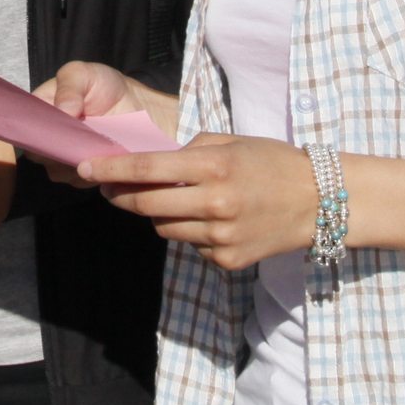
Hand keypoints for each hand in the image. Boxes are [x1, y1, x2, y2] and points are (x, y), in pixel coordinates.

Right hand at [32, 62, 179, 182]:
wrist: (138, 106)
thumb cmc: (105, 85)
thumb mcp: (84, 73)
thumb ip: (69, 86)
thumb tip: (64, 110)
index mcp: (39, 111)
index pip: (24, 127)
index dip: (33, 130)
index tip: (54, 128)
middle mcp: (47, 138)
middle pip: (37, 153)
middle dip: (56, 149)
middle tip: (79, 138)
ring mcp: (63, 158)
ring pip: (57, 170)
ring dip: (74, 161)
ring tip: (95, 145)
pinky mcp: (84, 174)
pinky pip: (79, 180)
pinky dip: (90, 172)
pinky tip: (103, 157)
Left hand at [78, 134, 316, 272]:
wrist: (318, 201)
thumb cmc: (272, 163)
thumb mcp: (231, 143)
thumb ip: (189, 152)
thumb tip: (152, 165)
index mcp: (213, 167)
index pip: (147, 170)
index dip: (111, 169)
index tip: (85, 168)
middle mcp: (213, 204)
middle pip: (145, 205)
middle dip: (120, 195)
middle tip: (108, 187)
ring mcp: (220, 237)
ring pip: (163, 228)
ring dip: (158, 214)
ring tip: (176, 199)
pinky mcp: (226, 261)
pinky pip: (190, 245)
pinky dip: (189, 232)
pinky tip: (211, 220)